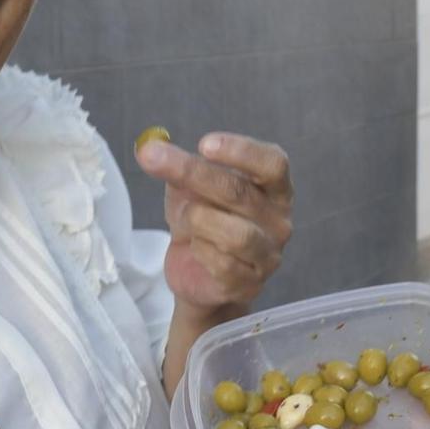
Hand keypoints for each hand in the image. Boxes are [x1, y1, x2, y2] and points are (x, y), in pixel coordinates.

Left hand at [138, 132, 292, 314]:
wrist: (196, 275)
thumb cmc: (202, 222)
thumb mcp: (190, 189)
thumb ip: (179, 168)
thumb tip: (151, 149)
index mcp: (274, 189)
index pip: (272, 164)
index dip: (241, 151)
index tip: (203, 144)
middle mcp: (278, 220)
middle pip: (240, 192)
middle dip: (193, 173)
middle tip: (153, 157)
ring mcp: (268, 255)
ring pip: (235, 233)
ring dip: (198, 220)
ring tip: (185, 220)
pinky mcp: (248, 284)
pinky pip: (223, 264)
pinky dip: (200, 251)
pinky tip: (194, 248)